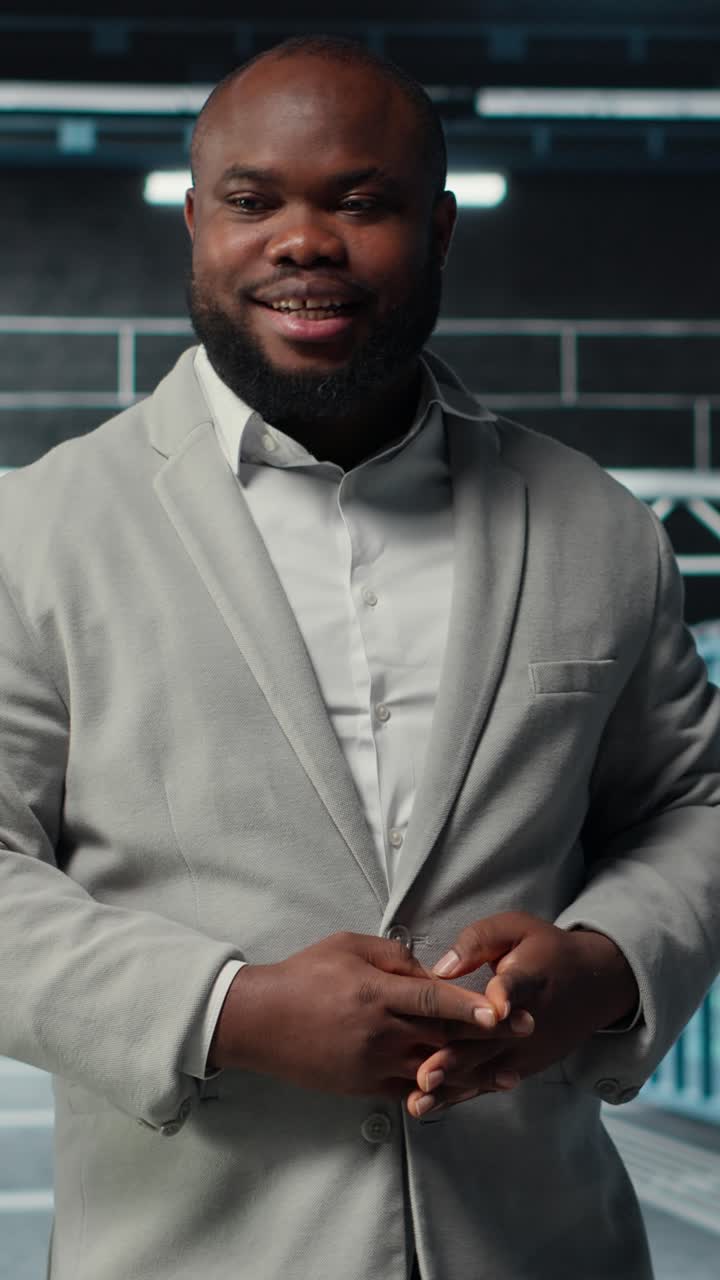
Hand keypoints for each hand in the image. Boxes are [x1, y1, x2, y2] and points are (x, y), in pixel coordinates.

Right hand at [208, 930, 534, 1100]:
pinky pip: (411, 1093)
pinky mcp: (365, 1087)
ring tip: (508, 1071)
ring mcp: (372, 1064)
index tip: (503, 1009)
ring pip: (434, 1071)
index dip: (470, 1006)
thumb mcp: (347, 946)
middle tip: (527, 1030)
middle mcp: (379, 1033)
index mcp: (375, 993)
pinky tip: (465, 1090)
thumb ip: (394, 956)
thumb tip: (432, 972)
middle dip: (488, 1036)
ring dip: (473, 1072)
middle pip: (444, 1038)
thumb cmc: (303, 975)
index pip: (432, 1001)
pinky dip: (440, 1092)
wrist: (259, 1021)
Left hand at [406, 911, 637, 1118]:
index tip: (495, 1007)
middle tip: (425, 1074)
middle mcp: (529, 1021)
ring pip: (485, 1070)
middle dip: (457, 1058)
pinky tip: (430, 1107)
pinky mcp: (523, 1066)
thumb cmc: (544, 950)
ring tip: (420, 1101)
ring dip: (453, 1087)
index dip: (506, 995)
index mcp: (528, 978)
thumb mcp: (517, 928)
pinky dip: (460, 1096)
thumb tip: (442, 967)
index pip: (517, 987)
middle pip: (490, 1040)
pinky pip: (488, 1083)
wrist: (594, 985)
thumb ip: (479, 941)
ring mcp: (526, 1049)